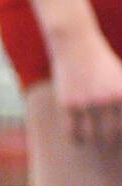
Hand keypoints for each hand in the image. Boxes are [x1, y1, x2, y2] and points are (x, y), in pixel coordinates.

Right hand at [49, 26, 121, 144]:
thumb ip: (121, 97)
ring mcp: (86, 103)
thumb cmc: (101, 62)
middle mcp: (106, 100)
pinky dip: (77, 139)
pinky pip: (73, 132)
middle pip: (110, 134)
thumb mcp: (120, 77)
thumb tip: (119, 121)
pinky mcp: (68, 104)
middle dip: (108, 140)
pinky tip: (78, 137)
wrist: (76, 44)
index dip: (120, 134)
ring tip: (92, 140)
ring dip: (92, 141)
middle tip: (105, 141)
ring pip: (91, 136)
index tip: (115, 135)